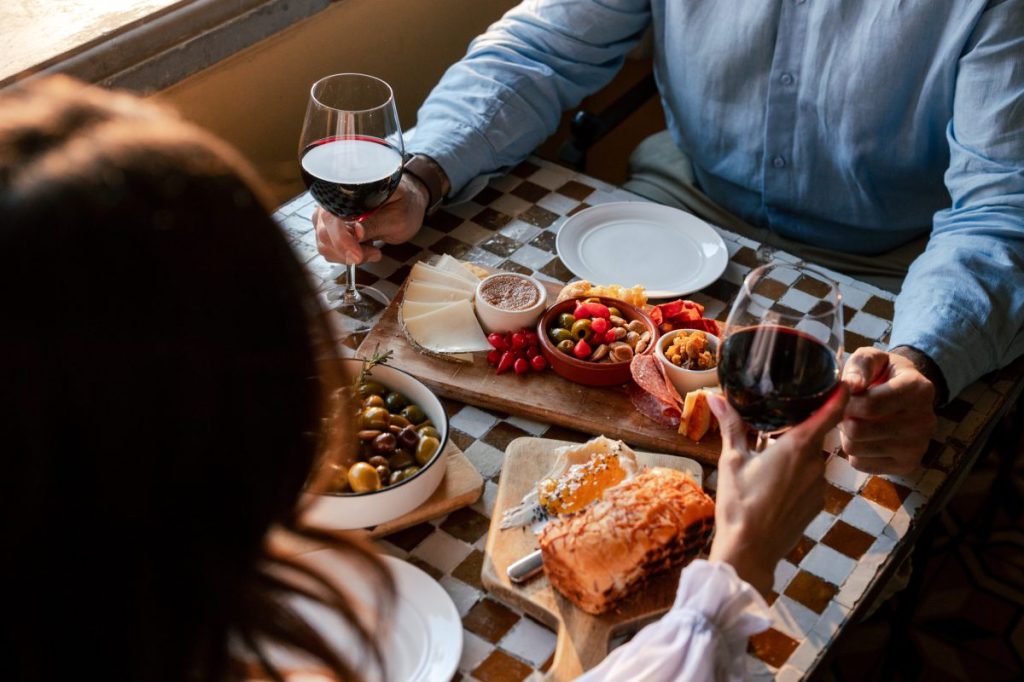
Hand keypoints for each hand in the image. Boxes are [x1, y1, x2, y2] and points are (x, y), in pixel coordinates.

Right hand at [313, 173, 427, 263]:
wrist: (407, 203)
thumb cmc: (404, 204)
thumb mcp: (397, 217)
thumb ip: (376, 224)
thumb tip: (356, 233)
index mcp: (348, 191)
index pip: (331, 216)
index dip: (341, 239)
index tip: (357, 255)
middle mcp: (332, 201)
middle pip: (324, 233)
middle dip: (347, 252)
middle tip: (374, 253)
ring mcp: (329, 216)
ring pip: (324, 244)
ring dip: (347, 256)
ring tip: (373, 251)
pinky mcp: (331, 229)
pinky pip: (329, 249)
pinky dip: (346, 256)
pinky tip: (364, 250)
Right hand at [707, 386, 848, 595]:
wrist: (750, 552)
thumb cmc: (739, 505)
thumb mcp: (732, 461)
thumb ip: (731, 427)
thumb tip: (715, 397)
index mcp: (797, 448)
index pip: (829, 413)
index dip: (838, 394)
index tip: (842, 380)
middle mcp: (815, 464)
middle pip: (815, 434)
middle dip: (798, 427)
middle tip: (776, 422)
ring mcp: (819, 486)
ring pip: (811, 457)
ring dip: (795, 452)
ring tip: (768, 455)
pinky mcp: (817, 504)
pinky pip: (810, 478)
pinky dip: (796, 473)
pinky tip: (774, 482)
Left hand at [839, 347, 936, 474]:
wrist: (908, 395)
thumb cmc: (885, 374)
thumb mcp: (873, 358)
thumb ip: (860, 365)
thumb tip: (850, 386)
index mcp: (918, 389)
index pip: (869, 405)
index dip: (846, 402)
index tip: (844, 396)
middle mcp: (924, 421)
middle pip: (858, 430)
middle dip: (844, 419)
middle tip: (848, 410)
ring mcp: (918, 446)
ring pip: (855, 448)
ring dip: (846, 435)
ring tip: (857, 421)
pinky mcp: (908, 466)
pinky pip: (860, 464)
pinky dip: (855, 452)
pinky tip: (865, 438)